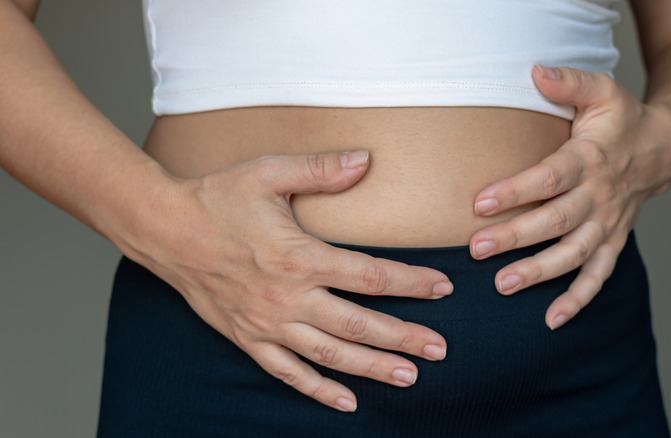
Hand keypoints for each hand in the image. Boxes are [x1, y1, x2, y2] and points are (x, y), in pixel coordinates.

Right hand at [123, 151, 451, 411]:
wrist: (165, 230)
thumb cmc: (219, 198)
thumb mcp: (269, 172)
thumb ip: (320, 170)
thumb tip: (366, 160)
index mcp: (299, 256)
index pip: (370, 275)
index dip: (411, 282)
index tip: (443, 287)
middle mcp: (287, 297)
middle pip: (359, 323)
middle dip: (404, 337)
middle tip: (441, 349)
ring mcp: (267, 323)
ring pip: (330, 354)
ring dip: (372, 367)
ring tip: (409, 377)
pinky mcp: (248, 338)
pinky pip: (287, 372)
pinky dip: (317, 389)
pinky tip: (346, 401)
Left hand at [470, 66, 670, 329]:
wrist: (662, 147)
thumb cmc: (620, 119)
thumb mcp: (601, 90)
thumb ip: (569, 83)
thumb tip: (535, 72)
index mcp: (589, 159)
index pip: (549, 178)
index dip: (515, 191)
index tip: (479, 203)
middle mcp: (599, 196)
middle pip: (555, 221)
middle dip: (516, 237)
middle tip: (476, 250)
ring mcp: (608, 223)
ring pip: (574, 254)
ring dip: (540, 273)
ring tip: (503, 286)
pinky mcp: (612, 241)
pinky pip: (598, 275)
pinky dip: (579, 299)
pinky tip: (552, 320)